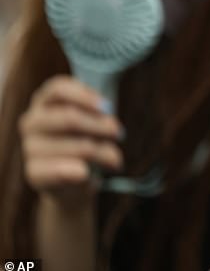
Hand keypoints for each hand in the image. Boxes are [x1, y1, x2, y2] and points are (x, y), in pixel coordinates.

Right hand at [19, 75, 123, 209]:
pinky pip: (64, 169)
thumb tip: (109, 120)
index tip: (108, 107)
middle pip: (70, 117)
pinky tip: (89, 173)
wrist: (71, 181)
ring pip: (77, 145)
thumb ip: (98, 113)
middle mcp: (32, 121)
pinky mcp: (33, 172)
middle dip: (101, 126)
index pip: (58, 88)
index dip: (85, 96)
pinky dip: (84, 172)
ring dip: (104, 153)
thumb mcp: (92, 121)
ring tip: (115, 160)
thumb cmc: (84, 141)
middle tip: (120, 134)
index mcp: (44, 101)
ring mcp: (29, 147)